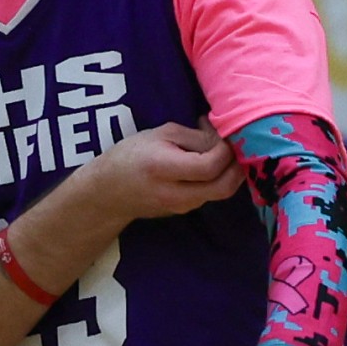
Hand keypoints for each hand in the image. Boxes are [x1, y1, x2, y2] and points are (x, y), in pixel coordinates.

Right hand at [89, 121, 241, 224]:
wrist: (108, 192)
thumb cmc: (131, 156)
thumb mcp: (161, 134)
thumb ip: (195, 136)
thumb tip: (223, 137)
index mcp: (164, 169)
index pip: (210, 165)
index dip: (225, 149)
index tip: (224, 134)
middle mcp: (175, 194)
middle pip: (224, 187)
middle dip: (237, 166)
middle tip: (237, 146)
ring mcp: (181, 207)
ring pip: (221, 192)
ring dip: (230, 173)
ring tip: (224, 152)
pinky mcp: (184, 211)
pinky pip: (211, 195)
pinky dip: (219, 179)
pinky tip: (213, 164)